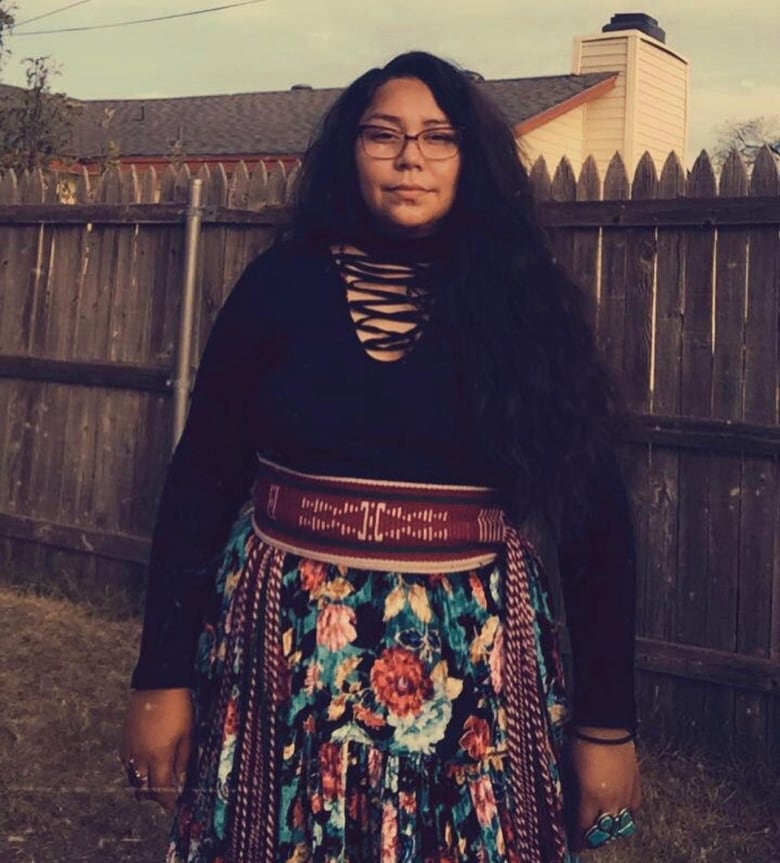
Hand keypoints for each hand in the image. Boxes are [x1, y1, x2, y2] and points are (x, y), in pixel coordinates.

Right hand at [119, 688, 193, 810]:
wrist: (158, 684)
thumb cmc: (178, 708)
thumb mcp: (187, 735)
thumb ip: (183, 760)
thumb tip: (181, 781)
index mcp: (158, 757)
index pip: (160, 790)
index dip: (167, 801)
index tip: (174, 805)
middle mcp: (139, 757)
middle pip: (143, 789)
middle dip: (155, 796)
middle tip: (167, 795)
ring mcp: (129, 749)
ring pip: (132, 779)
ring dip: (143, 784)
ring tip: (157, 781)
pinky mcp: (124, 740)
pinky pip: (126, 765)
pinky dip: (135, 771)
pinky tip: (145, 765)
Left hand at [567, 726, 640, 851]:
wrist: (605, 726)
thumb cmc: (580, 745)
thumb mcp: (568, 771)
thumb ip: (571, 794)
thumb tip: (570, 810)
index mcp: (590, 797)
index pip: (583, 830)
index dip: (577, 840)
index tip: (573, 844)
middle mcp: (610, 801)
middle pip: (603, 833)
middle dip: (592, 838)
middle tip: (584, 836)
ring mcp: (626, 795)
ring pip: (620, 825)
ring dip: (609, 828)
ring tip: (600, 825)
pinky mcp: (636, 787)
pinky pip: (632, 811)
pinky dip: (623, 814)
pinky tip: (616, 810)